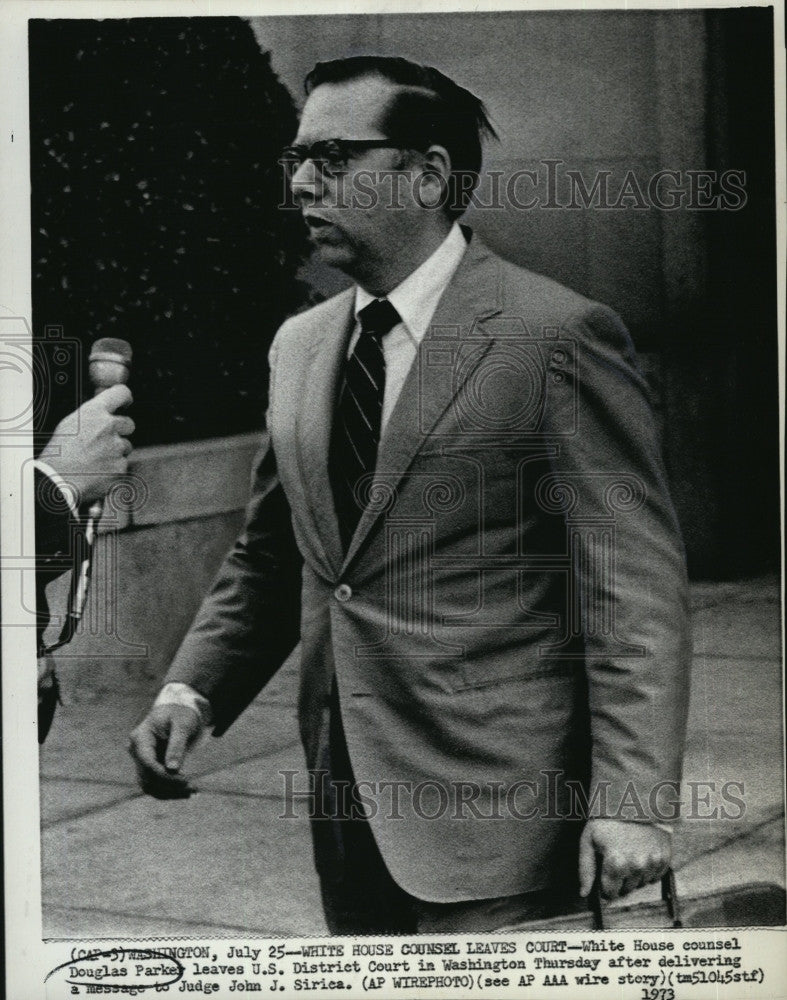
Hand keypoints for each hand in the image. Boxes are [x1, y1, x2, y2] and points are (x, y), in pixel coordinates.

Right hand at [39, 384, 134, 505]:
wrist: (57, 478)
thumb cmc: (59, 451)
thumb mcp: (70, 423)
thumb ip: (92, 414)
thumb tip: (107, 410)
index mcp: (95, 411)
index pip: (121, 393)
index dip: (124, 399)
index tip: (125, 404)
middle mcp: (109, 426)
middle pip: (129, 423)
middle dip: (120, 431)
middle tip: (103, 440)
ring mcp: (117, 447)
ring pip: (126, 446)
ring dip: (116, 451)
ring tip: (94, 458)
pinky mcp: (121, 466)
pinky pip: (123, 464)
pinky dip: (113, 467)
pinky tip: (97, 470)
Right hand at [128, 703, 202, 798]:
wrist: (177, 712)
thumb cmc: (180, 714)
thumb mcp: (182, 724)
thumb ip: (177, 744)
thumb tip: (172, 770)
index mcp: (140, 737)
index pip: (147, 763)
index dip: (164, 776)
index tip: (185, 781)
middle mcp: (135, 750)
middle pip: (147, 776)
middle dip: (169, 786)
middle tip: (193, 788)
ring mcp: (140, 760)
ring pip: (149, 785)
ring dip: (169, 793)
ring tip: (192, 792)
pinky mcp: (148, 767)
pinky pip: (155, 784)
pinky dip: (169, 790)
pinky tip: (186, 792)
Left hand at [578, 819, 670, 898]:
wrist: (632, 801)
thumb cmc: (607, 820)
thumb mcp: (588, 840)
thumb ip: (585, 869)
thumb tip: (584, 893)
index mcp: (617, 863)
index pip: (610, 892)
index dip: (605, 884)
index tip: (605, 872)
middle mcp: (637, 865)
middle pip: (627, 889)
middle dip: (620, 878)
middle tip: (616, 858)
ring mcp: (653, 861)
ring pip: (642, 883)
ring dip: (635, 874)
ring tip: (629, 853)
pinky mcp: (665, 856)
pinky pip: (656, 876)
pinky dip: (648, 869)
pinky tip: (641, 853)